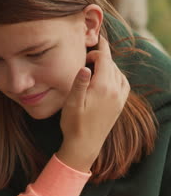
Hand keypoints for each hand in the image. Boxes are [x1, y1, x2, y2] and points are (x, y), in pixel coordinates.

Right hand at [56, 35, 129, 171]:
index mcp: (103, 87)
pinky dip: (117, 76)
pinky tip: (107, 78)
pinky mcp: (120, 105)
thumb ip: (79, 83)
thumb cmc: (74, 124)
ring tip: (96, 65)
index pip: (105, 59)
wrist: (84, 146)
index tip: (87, 49)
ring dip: (109, 66)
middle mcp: (115, 91)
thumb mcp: (72, 103)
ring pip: (118, 73)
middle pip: (112, 64)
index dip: (97, 50)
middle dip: (102, 56)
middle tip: (88, 55)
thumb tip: (85, 66)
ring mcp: (119, 99)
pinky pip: (124, 84)